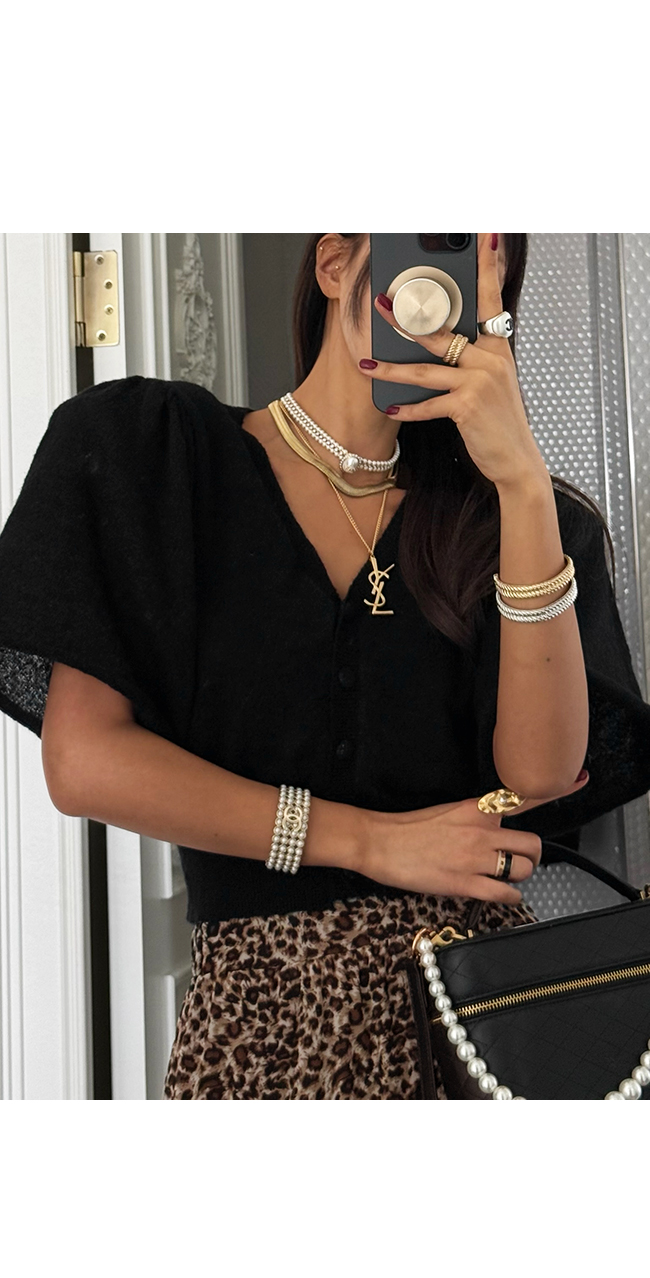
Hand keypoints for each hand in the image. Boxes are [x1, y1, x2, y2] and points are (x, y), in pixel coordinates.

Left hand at [358, 233, 546, 490]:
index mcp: (497, 345)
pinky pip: (428, 403)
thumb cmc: (497, 419)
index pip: (490, 295)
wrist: (516, 459)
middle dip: (406, 317)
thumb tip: (432, 339)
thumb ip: (470, 356)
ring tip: (367, 362)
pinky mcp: (468, 406)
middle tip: (380, 301)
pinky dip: (407, 408)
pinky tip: (388, 405)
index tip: (485, 233)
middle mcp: (491, 357)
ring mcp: (480, 381)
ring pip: (425, 368)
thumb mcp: (491, 380)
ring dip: (392, 367)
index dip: (486, 264)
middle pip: (441, 329)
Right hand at [358, 771, 590, 903]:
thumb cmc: (407, 828)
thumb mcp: (449, 811)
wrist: (378, 842)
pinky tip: (500, 895)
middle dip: (531, 856)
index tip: (578, 779)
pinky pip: (504, 893)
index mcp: (477, 809)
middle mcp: (481, 831)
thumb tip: (496, 826)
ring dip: (519, 877)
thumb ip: (477, 817)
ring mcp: (474, 858)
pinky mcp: (463, 883)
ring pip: (523, 870)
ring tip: (504, 878)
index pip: (523, 797)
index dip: (556, 788)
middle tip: (519, 860)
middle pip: (533, 844)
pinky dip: (509, 897)